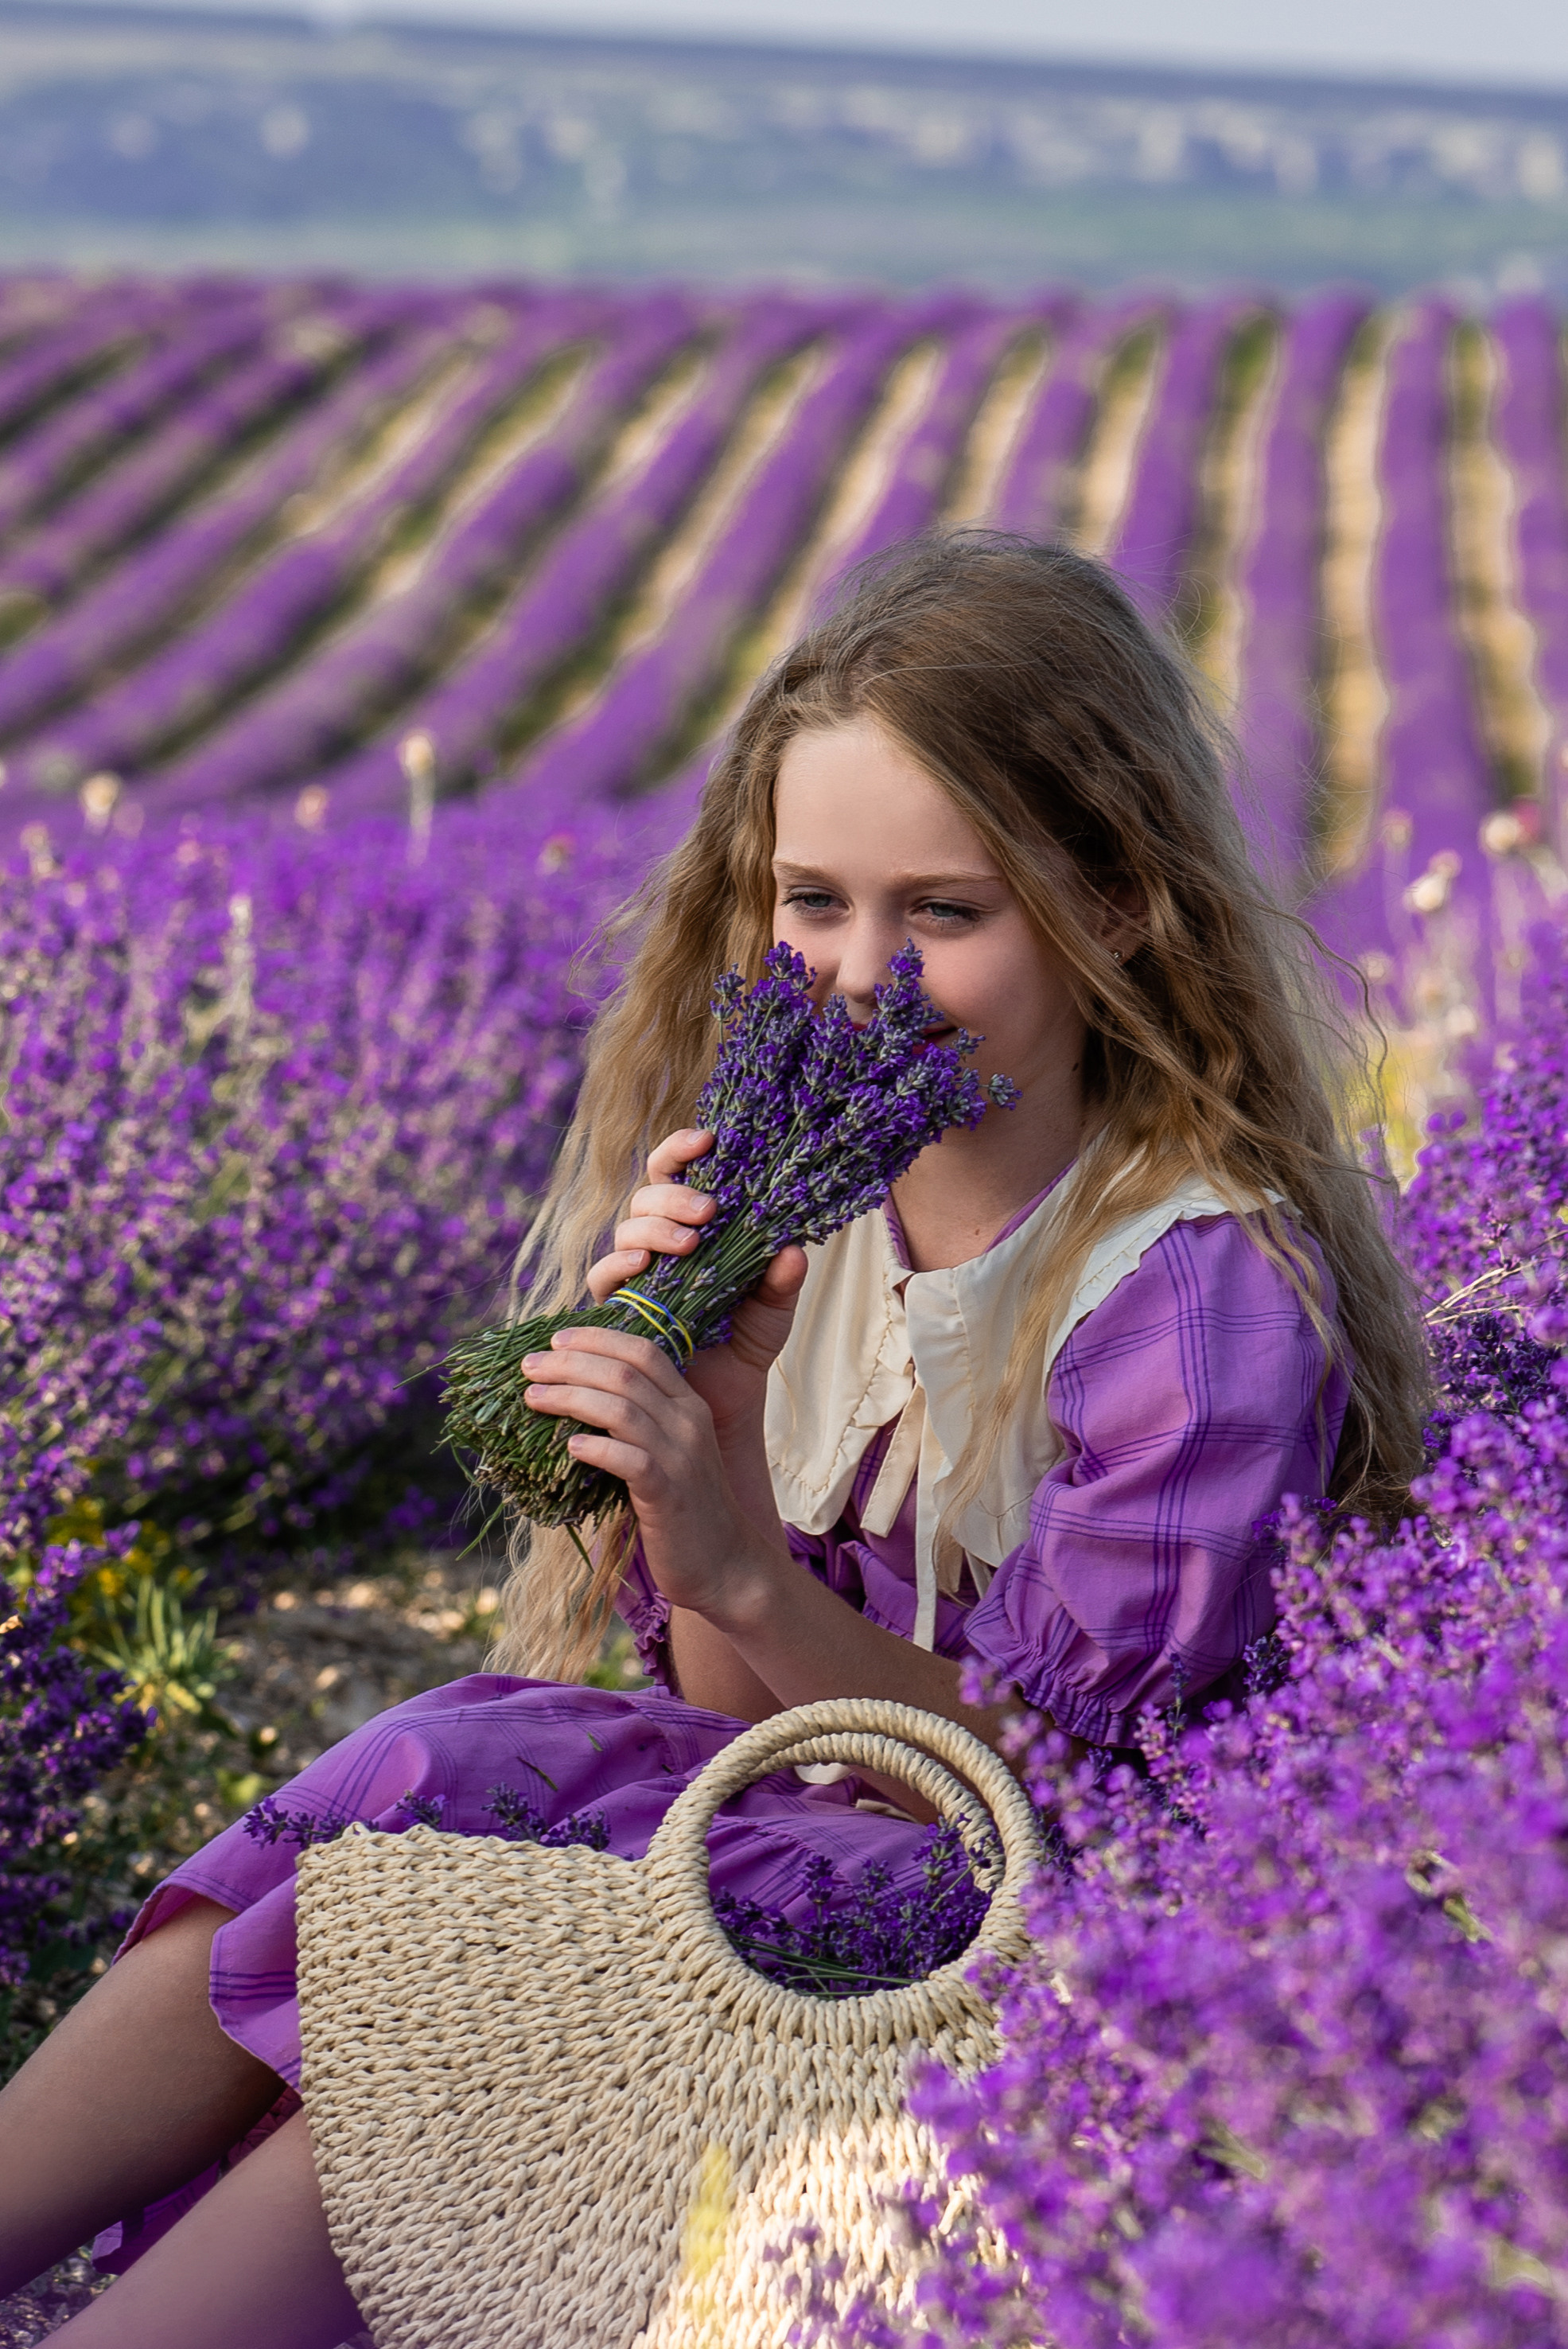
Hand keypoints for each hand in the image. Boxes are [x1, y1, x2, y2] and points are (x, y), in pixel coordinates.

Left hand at [521, 1325, 773, 1618]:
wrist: (724, 1563)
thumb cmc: (683, 1506)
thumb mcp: (668, 1451)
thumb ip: (638, 1420)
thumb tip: (579, 1395)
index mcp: (689, 1404)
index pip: (644, 1351)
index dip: (597, 1338)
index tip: (556, 1339)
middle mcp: (688, 1422)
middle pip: (625, 1373)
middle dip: (571, 1363)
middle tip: (530, 1366)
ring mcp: (681, 1457)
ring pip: (621, 1409)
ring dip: (571, 1397)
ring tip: (533, 1398)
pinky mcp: (669, 1494)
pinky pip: (629, 1460)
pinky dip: (597, 1448)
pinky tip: (570, 1446)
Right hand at [585, 1128, 806, 1443]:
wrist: (725, 1396)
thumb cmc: (747, 1340)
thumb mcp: (775, 1307)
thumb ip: (783, 1279)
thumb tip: (791, 1250)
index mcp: (694, 1226)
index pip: (676, 1173)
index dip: (682, 1149)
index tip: (707, 1139)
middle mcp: (658, 1242)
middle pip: (647, 1195)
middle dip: (675, 1195)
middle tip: (709, 1210)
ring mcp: (635, 1272)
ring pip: (627, 1229)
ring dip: (656, 1227)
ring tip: (690, 1242)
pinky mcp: (617, 1307)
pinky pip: (604, 1275)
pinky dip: (620, 1263)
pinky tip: (645, 1263)